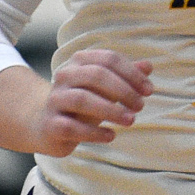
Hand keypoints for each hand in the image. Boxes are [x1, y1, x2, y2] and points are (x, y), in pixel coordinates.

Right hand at [32, 50, 152, 155]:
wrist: (46, 125)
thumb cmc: (83, 104)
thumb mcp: (106, 89)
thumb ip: (126, 76)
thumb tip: (148, 66)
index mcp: (79, 62)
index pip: (109, 59)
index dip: (132, 73)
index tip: (148, 90)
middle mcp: (65, 76)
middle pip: (96, 75)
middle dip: (123, 90)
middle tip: (140, 106)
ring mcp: (55, 100)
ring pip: (82, 99)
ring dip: (111, 110)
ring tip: (131, 120)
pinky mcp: (51, 124)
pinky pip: (72, 127)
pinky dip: (95, 132)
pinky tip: (111, 136)